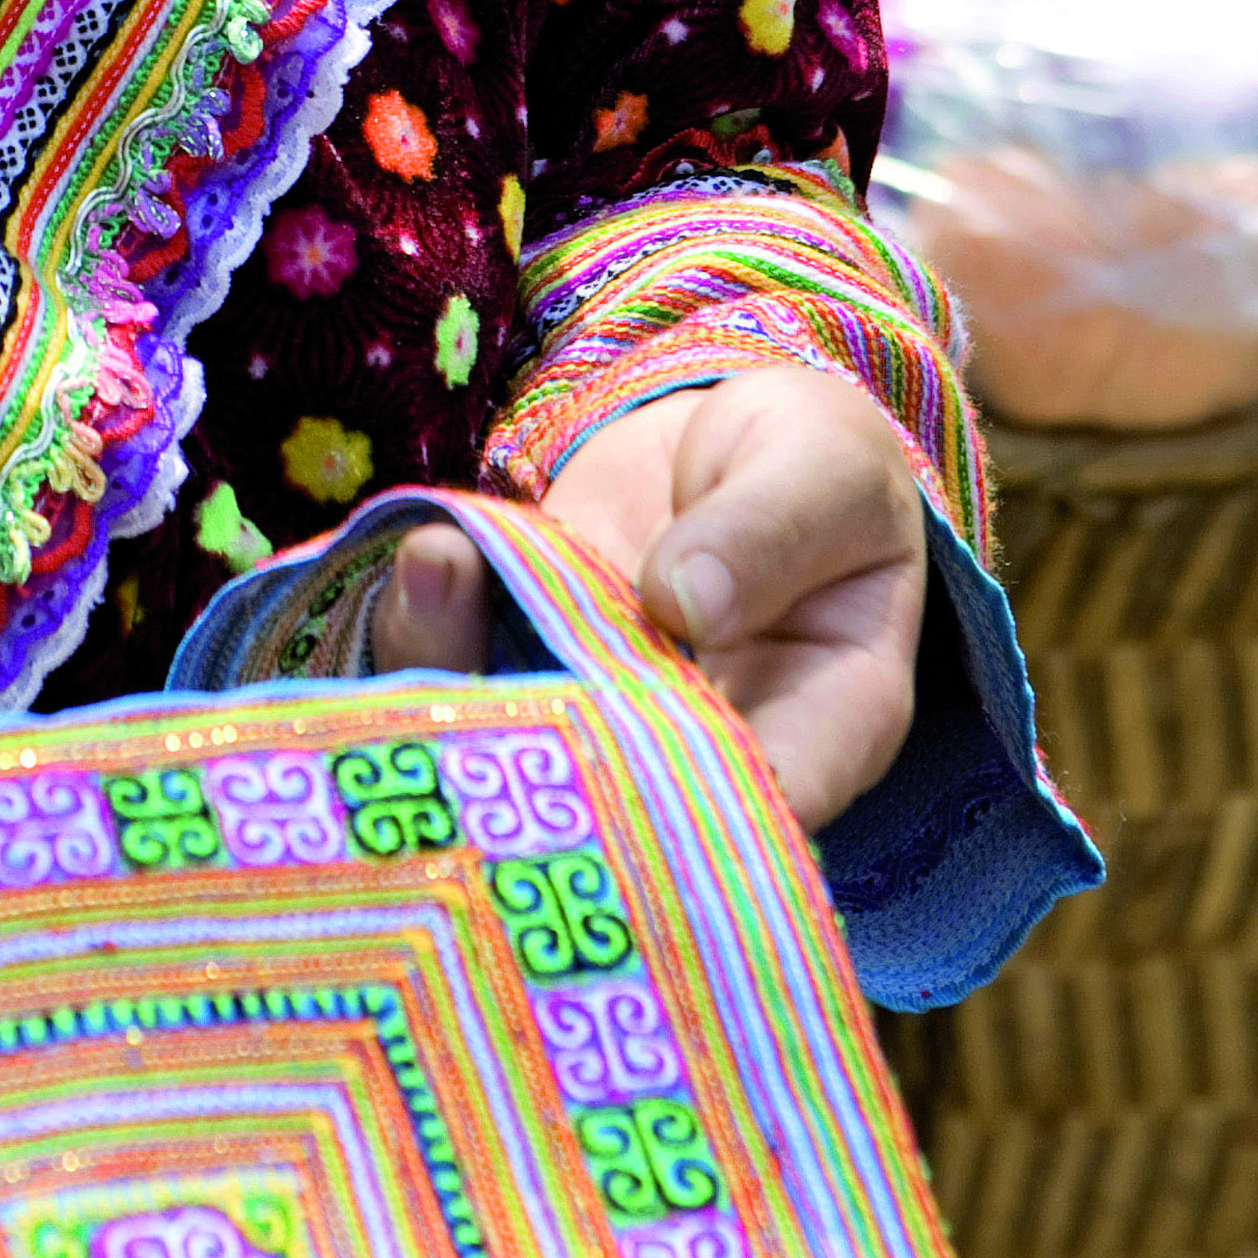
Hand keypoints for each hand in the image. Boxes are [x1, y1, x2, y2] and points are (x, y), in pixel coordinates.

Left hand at [362, 364, 925, 833]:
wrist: (731, 442)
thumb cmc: (815, 468)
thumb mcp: (823, 466)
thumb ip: (772, 524)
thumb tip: (683, 598)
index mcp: (825, 727)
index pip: (772, 807)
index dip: (696, 815)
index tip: (627, 749)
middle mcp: (704, 752)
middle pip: (623, 804)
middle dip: (546, 757)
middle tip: (493, 682)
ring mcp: (601, 716)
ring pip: (522, 747)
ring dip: (461, 680)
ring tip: (445, 571)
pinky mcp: (526, 665)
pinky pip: (465, 673)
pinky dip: (432, 627)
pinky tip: (437, 555)